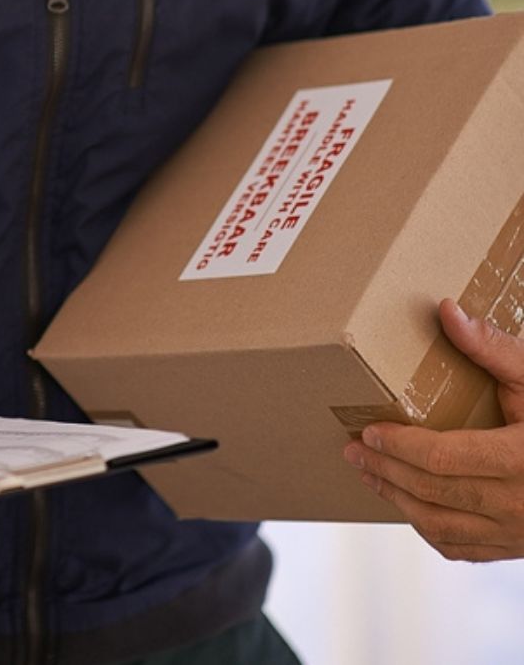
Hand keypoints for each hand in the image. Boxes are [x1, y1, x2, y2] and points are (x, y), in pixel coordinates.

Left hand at [343, 299, 523, 559]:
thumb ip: (493, 347)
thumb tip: (445, 310)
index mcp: (522, 459)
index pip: (443, 458)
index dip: (400, 446)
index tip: (368, 429)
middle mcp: (521, 505)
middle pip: (433, 492)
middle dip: (386, 469)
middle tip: (352, 449)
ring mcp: (521, 534)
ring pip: (442, 527)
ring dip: (398, 500)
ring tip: (370, 473)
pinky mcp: (519, 549)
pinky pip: (463, 549)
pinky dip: (428, 528)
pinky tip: (409, 505)